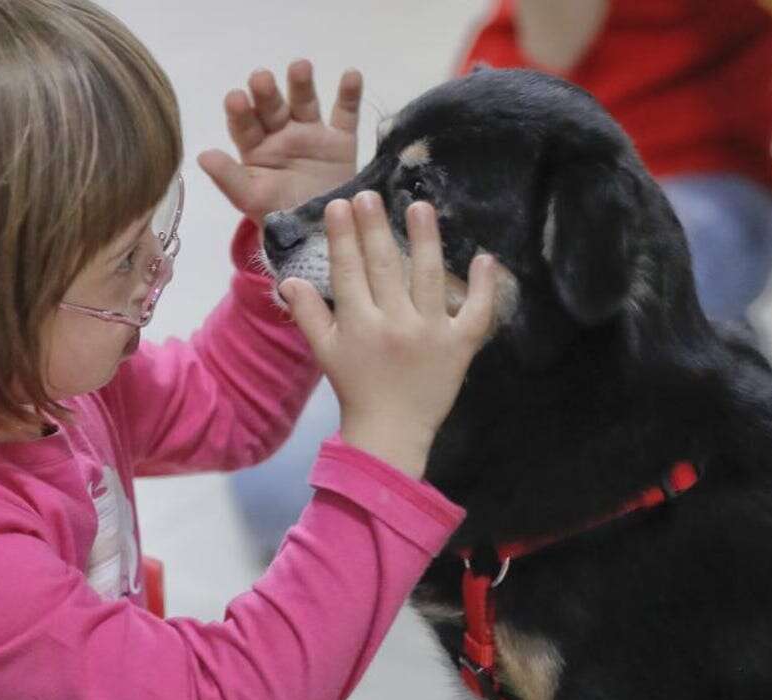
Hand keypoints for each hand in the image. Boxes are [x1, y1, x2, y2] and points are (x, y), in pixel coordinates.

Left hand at [198, 60, 361, 225]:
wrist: (320, 237)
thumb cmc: (280, 219)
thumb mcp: (251, 199)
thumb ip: (228, 177)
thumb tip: (202, 155)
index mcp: (255, 150)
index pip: (244, 125)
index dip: (240, 111)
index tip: (236, 98)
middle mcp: (281, 136)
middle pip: (272, 108)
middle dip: (266, 93)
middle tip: (261, 78)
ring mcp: (311, 136)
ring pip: (304, 102)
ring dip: (301, 84)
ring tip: (300, 67)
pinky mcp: (340, 141)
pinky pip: (345, 113)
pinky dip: (349, 94)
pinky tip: (351, 75)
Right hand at [278, 193, 500, 478]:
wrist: (391, 433)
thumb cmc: (356, 388)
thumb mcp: (324, 352)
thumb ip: (307, 314)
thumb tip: (288, 279)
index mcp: (358, 325)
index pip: (348, 271)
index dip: (342, 237)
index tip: (339, 205)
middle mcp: (393, 324)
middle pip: (383, 267)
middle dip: (374, 228)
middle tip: (369, 194)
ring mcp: (429, 333)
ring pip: (427, 278)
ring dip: (424, 240)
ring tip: (420, 206)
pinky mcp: (460, 346)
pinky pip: (475, 312)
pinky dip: (483, 286)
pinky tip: (484, 256)